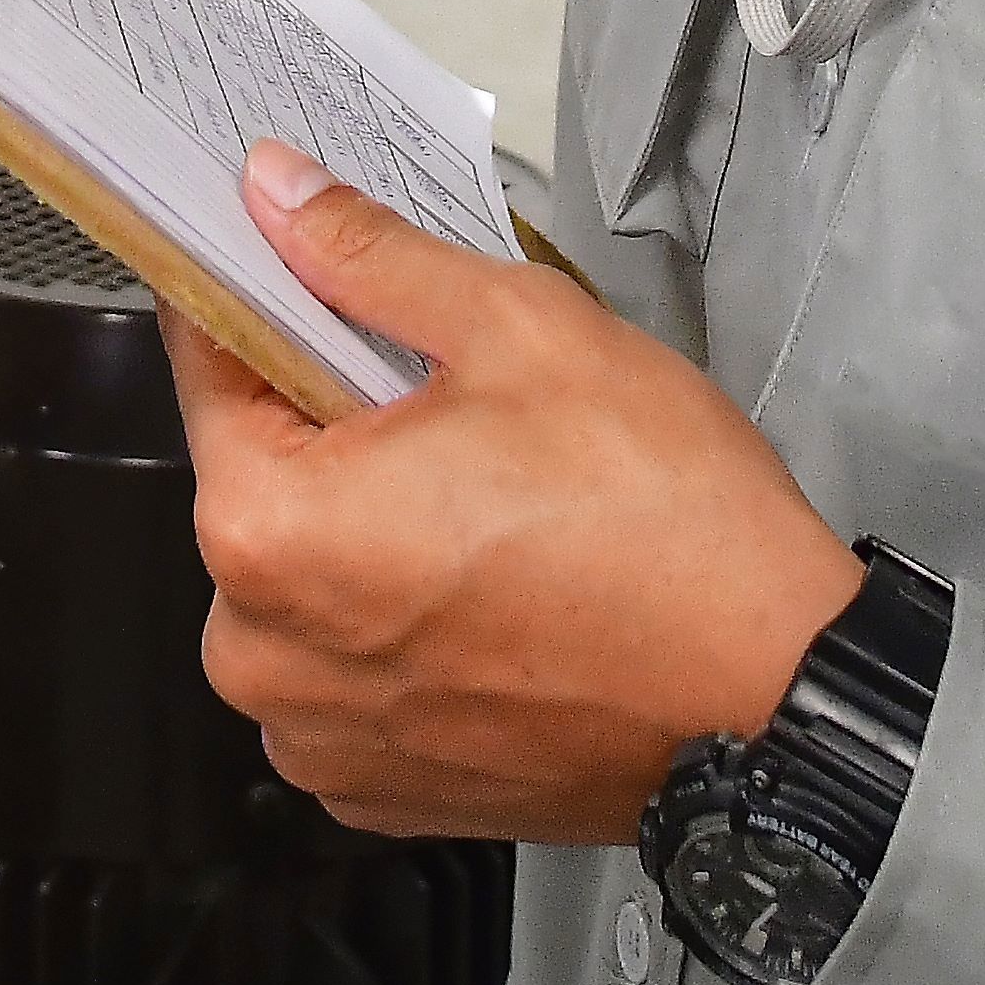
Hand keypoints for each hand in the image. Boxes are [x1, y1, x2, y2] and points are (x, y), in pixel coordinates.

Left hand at [170, 148, 867, 846]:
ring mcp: (318, 737)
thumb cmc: (666, 531)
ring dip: (372, 535)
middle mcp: (260, 653)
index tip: (307, 279)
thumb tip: (276, 194)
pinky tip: (499, 595)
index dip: (264, 302)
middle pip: (262, 481)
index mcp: (266, 530)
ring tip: (496, 513)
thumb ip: (371, 257)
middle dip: (340, 431)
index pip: (209, 365)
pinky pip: (352, 671)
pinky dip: (404, 628)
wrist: (775, 701)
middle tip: (459, 413)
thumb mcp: (523, 331)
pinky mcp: (379, 790)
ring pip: (307, 581)